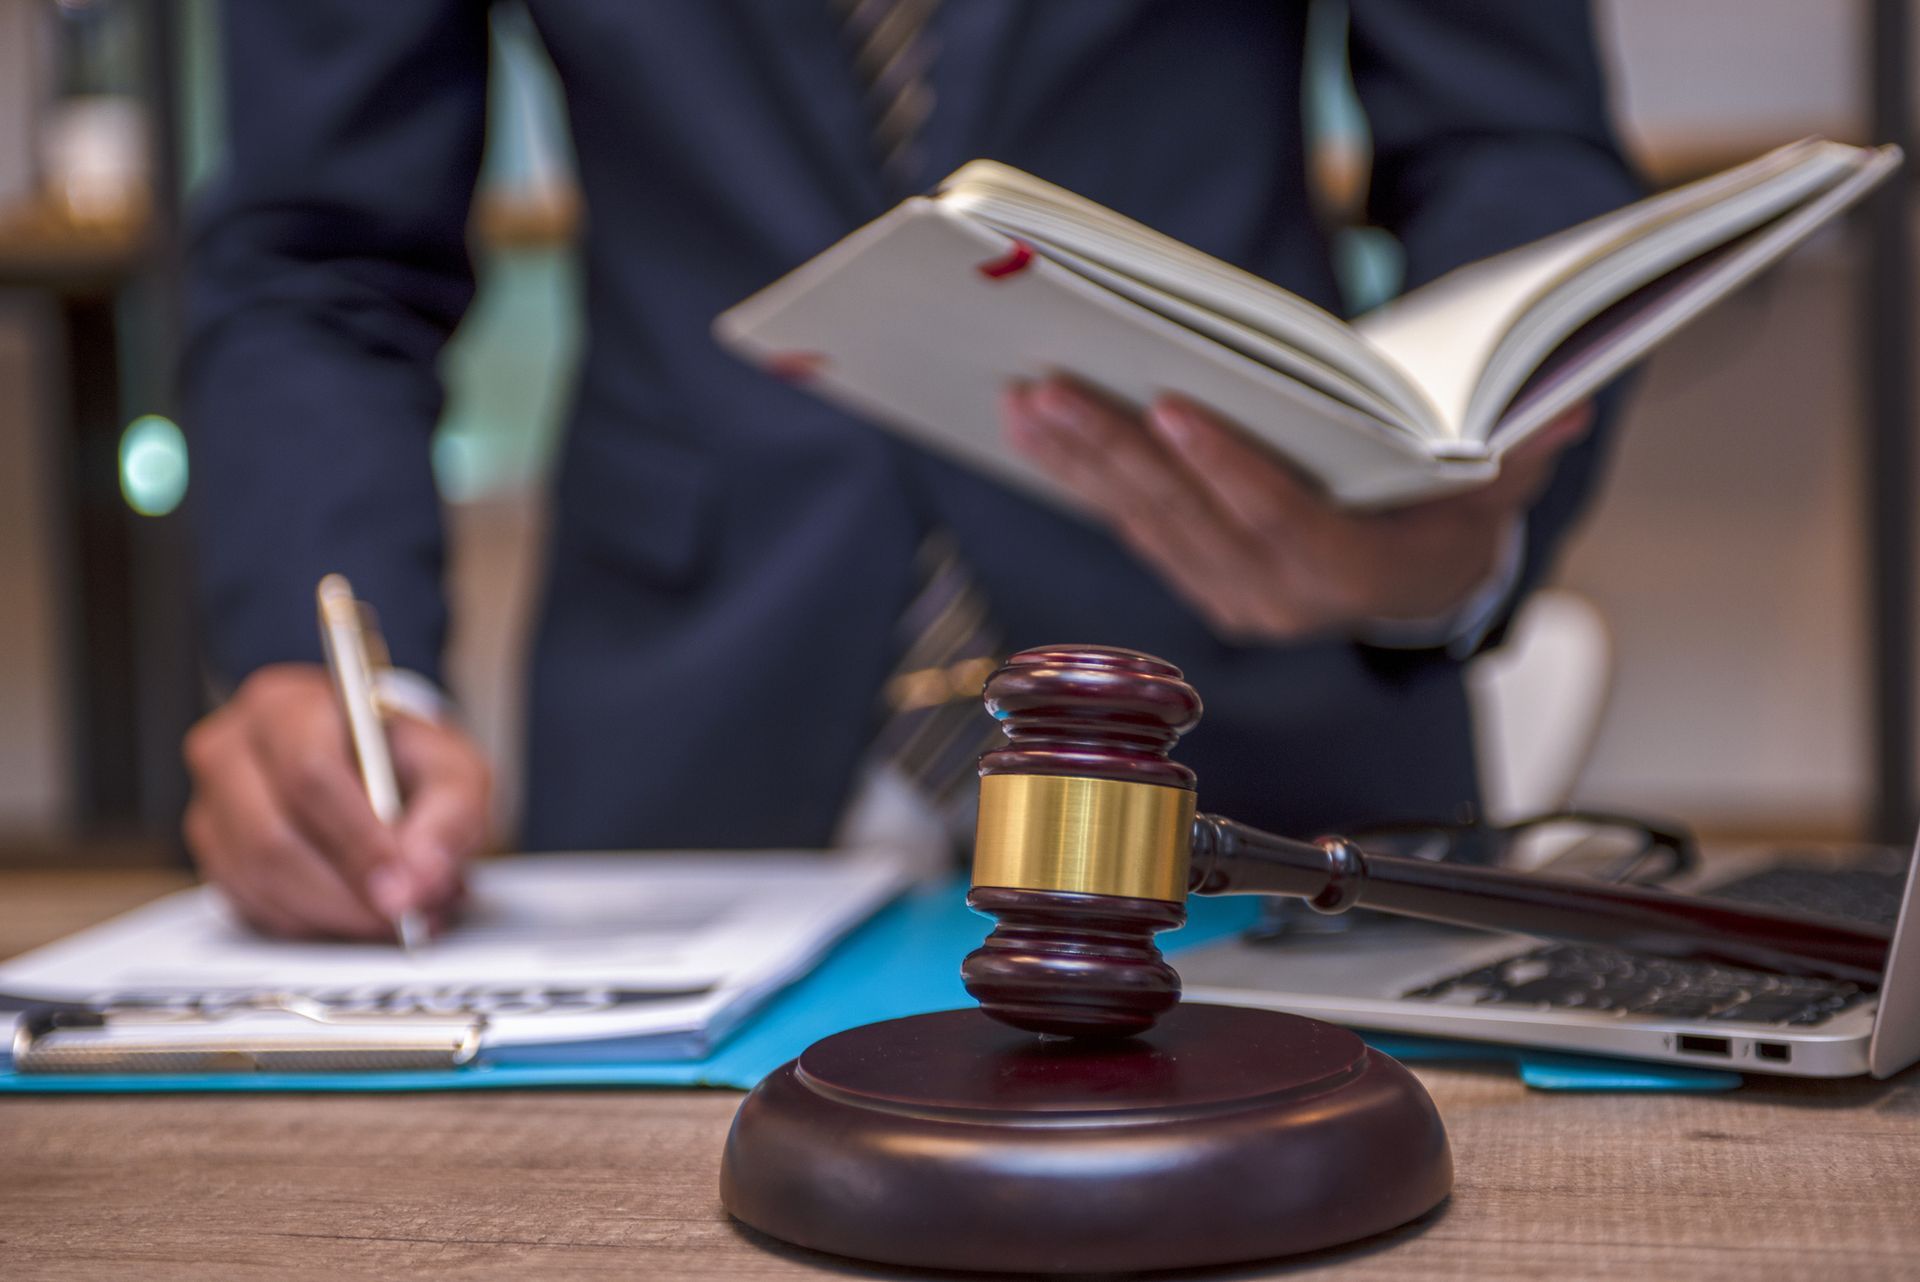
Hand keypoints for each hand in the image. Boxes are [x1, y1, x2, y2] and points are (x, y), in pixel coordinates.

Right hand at [182, 663, 490, 939]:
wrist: (374, 768)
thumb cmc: (404, 761)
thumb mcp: (452, 772)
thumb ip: (449, 818)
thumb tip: (421, 876)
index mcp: (286, 706)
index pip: (310, 775)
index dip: (357, 840)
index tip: (400, 886)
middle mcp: (232, 749)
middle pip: (272, 835)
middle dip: (344, 890)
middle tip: (400, 914)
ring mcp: (212, 805)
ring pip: (257, 878)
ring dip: (330, 912)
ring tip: (390, 918)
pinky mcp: (213, 856)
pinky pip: (250, 904)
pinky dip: (309, 922)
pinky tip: (353, 917)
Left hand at [1002, 377, 1592, 642]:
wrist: (1422, 583)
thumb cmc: (1456, 515)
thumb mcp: (1503, 483)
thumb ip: (1522, 448)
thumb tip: (1561, 406)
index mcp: (1353, 575)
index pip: (1283, 522)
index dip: (1227, 468)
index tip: (1172, 407)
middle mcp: (1279, 599)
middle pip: (1189, 519)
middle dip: (1116, 451)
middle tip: (1050, 387)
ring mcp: (1228, 594)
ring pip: (1144, 524)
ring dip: (1079, 462)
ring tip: (1023, 400)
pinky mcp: (1194, 578)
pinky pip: (1130, 527)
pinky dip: (1081, 477)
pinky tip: (1035, 431)